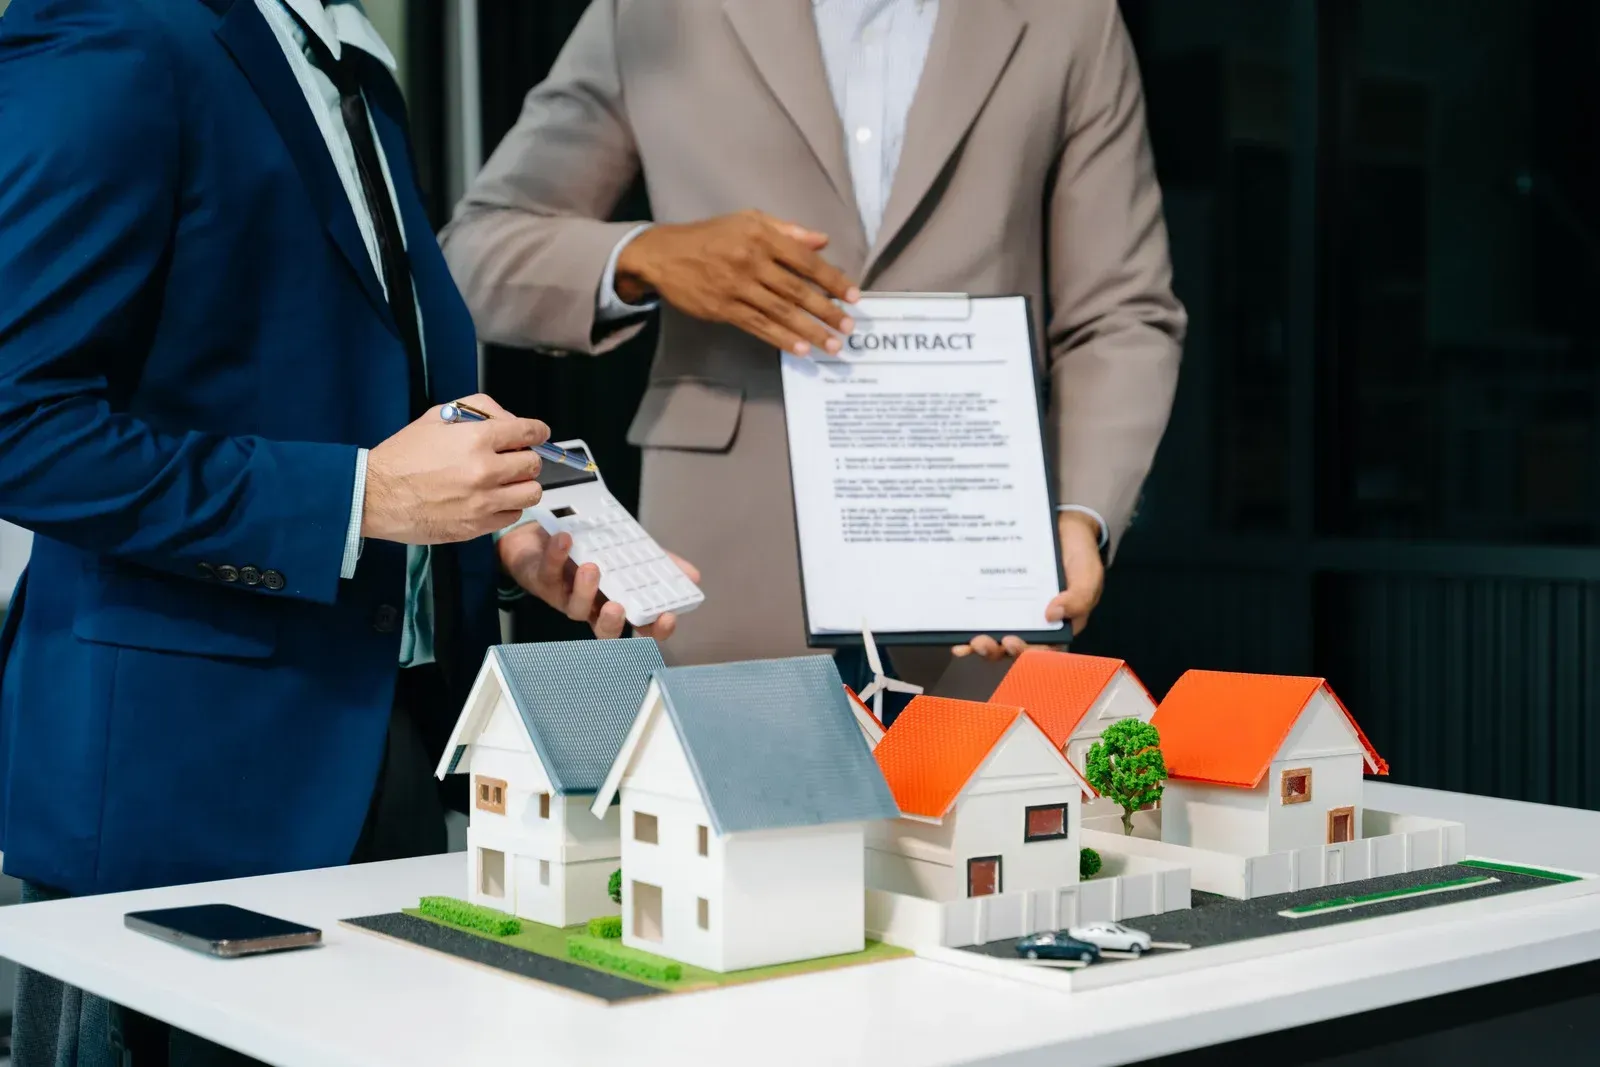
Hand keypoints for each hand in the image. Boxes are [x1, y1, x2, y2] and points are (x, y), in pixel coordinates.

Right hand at [362, 394, 547, 544]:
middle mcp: (485, 471)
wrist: (375, 495)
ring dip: (522, 485)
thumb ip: (478, 411)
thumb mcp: (437, 417)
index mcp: (477, 439)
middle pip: (533, 464)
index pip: (529, 431)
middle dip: (526, 458)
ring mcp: (483, 502)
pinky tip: (491, 500)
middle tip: (513, 458)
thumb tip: (508, 421)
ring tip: (506, 482)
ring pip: (531, 493)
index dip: (538, 431)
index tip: (538, 434)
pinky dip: (508, 507)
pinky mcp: (477, 526)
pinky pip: (512, 516)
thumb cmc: (402, 456)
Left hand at [496, 522, 701, 640]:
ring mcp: (567, 597)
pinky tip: (565, 540)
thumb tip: (693, 576)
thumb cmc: (590, 547)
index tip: (667, 617)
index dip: (654, 628)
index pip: (640, 627)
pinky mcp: (542, 580)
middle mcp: (594, 608)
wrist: (542, 531)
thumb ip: (659, 562)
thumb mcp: (630, 551)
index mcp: (619, 602)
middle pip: (605, 631)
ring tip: (592, 567)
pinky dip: (557, 556)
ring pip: (575, 607)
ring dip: (585, 589)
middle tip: (618, 607)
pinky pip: (549, 573)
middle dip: (612, 623)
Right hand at [616, 210, 861, 355]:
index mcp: (761, 237)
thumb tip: (822, 241)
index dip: (832, 279)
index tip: (853, 295)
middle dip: (826, 310)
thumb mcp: (749, 220)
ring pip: (780, 312)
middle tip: (849, 327)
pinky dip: (781, 339)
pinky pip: (758, 326)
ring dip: (809, 330)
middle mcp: (751, 261)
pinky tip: (800, 349)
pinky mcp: (724, 309)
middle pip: (796, 290)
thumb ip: (787, 231)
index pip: (805, 260)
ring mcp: (737, 288)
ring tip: (832, 346)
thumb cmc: (712, 235)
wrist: (665, 254)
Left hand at [952, 511, 1105, 659]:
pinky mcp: (998, 596)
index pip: (1042, 649)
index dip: (1026, 652)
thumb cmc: (1080, 555)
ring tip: (969, 642)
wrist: (1065, 526)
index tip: (1012, 643)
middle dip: (996, 651)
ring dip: (981, 645)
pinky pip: (983, 613)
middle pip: (1013, 647)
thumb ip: (1078, 598)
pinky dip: (970, 625)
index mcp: (1058, 626)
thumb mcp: (1088, 576)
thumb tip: (1052, 615)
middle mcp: (1034, 623)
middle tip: (982, 643)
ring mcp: (1014, 611)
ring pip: (996, 635)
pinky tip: (956, 632)